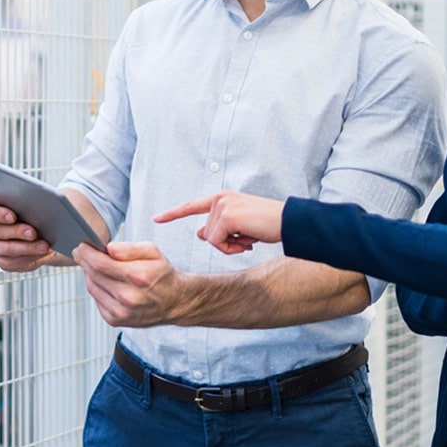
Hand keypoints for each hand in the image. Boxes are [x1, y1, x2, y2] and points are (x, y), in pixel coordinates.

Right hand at [0, 201, 54, 271]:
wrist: (42, 236)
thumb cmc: (34, 217)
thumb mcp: (32, 209)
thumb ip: (29, 206)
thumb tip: (39, 207)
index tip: (13, 217)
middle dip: (17, 232)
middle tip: (33, 232)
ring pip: (7, 249)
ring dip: (28, 248)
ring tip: (44, 246)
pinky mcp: (3, 261)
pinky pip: (14, 262)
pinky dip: (30, 257)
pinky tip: (41, 254)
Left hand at [74, 240, 182, 326]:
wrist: (175, 301)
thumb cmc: (162, 274)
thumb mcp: (152, 252)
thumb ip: (129, 248)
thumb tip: (109, 248)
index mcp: (138, 277)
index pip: (100, 263)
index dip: (85, 253)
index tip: (80, 246)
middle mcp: (128, 297)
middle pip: (93, 275)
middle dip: (84, 261)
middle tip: (82, 253)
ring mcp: (121, 312)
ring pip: (91, 287)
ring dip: (89, 275)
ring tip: (95, 266)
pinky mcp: (115, 320)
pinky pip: (96, 300)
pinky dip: (96, 289)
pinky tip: (104, 282)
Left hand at [154, 192, 285, 254]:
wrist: (289, 222)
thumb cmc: (268, 224)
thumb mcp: (240, 226)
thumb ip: (219, 227)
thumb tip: (200, 234)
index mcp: (222, 198)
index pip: (192, 206)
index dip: (173, 214)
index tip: (156, 218)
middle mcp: (220, 198)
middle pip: (207, 233)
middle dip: (226, 243)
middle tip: (247, 238)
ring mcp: (222, 206)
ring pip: (212, 240)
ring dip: (231, 246)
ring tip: (250, 237)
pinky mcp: (227, 216)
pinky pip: (218, 242)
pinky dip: (232, 248)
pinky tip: (248, 241)